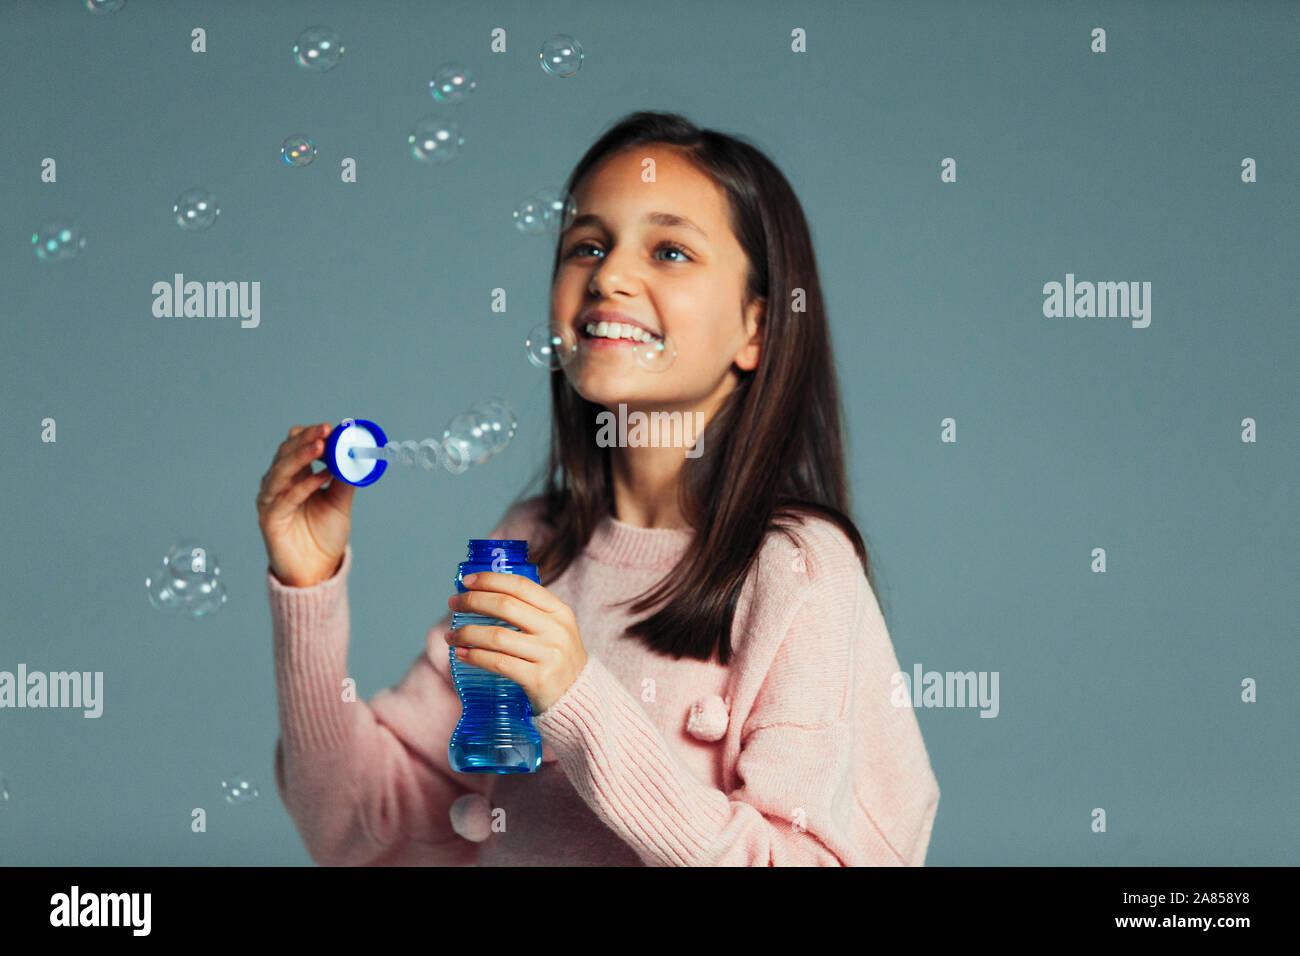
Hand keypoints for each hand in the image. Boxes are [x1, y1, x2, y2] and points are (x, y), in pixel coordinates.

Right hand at [255, 423, 355, 587]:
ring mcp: (270, 501)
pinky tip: (320, 477)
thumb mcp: (339, 502)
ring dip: (302, 456)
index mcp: (293, 476)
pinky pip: (286, 498)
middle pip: (286, 454)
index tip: (331, 428)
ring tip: (321, 446)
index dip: (311, 435)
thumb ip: (344, 479)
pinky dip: (304, 485)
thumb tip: (356, 455)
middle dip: (306, 440)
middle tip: (325, 430)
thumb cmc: (324, 535)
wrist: (317, 570)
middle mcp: (277, 485)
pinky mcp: (269, 519)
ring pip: (281, 471)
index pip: (295, 446)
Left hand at [438, 572, 587, 714]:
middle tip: (454, 603)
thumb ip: (531, 612)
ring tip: (451, 635)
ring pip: (497, 636)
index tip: (468, 580)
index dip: (491, 580)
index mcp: (560, 611)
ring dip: (467, 633)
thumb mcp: (555, 629)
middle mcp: (556, 629)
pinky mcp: (538, 679)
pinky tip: (462, 654)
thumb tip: (485, 595)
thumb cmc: (557, 660)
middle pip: (505, 606)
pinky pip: (498, 663)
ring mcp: (549, 654)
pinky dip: (475, 657)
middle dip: (473, 601)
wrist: (579, 697)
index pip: (521, 586)